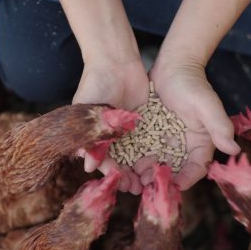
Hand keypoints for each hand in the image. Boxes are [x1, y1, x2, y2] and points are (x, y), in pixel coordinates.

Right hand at [73, 56, 149, 193]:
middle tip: (138, 188)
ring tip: (150, 181)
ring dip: (142, 170)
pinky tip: (162, 164)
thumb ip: (90, 139)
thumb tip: (89, 168)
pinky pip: (149, 143)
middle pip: (121, 163)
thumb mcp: (88, 112)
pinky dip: (154, 154)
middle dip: (129, 176)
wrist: (114, 61)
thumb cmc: (94, 84)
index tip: (120, 183)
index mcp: (94, 137)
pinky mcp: (143, 124)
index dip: (112, 174)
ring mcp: (128, 131)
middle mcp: (111, 137)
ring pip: (136, 157)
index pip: (104, 162)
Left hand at [136, 57, 239, 189]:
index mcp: (200, 144)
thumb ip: (220, 126)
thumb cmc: (193, 83)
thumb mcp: (207, 104)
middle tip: (148, 182)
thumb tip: (234, 150)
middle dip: (161, 179)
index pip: (197, 168)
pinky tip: (123, 163)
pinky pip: (140, 151)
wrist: (172, 66)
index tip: (175, 186)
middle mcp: (182, 147)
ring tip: (134, 174)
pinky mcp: (147, 135)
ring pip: (155, 164)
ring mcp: (163, 142)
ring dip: (145, 172)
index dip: (187, 180)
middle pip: (173, 171)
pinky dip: (133, 159)